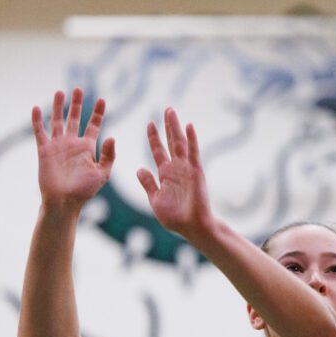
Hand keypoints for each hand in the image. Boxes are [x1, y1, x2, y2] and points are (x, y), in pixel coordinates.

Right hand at [31, 88, 114, 209]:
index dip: (97, 112)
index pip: (93, 125)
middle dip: (77, 104)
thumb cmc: (85, 190)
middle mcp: (72, 143)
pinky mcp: (44, 150)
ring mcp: (58, 145)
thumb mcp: (102, 173)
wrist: (64, 201)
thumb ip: (108, 155)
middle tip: (79, 89)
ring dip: (59, 107)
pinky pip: (40, 132)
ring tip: (60, 92)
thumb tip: (112, 136)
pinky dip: (38, 120)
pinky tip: (37, 108)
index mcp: (88, 147)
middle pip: (74, 118)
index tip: (102, 100)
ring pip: (57, 121)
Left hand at [137, 108, 211, 238]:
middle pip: (171, 142)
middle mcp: (177, 168)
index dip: (154, 137)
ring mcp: (187, 168)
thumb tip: (139, 169)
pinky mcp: (196, 171)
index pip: (159, 151)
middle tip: (167, 109)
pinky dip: (192, 139)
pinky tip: (189, 126)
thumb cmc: (175, 218)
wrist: (192, 227)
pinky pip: (193, 152)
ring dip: (177, 127)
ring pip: (181, 143)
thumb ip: (148, 183)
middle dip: (168, 126)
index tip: (149, 123)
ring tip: (172, 112)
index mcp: (166, 174)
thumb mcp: (155, 200)